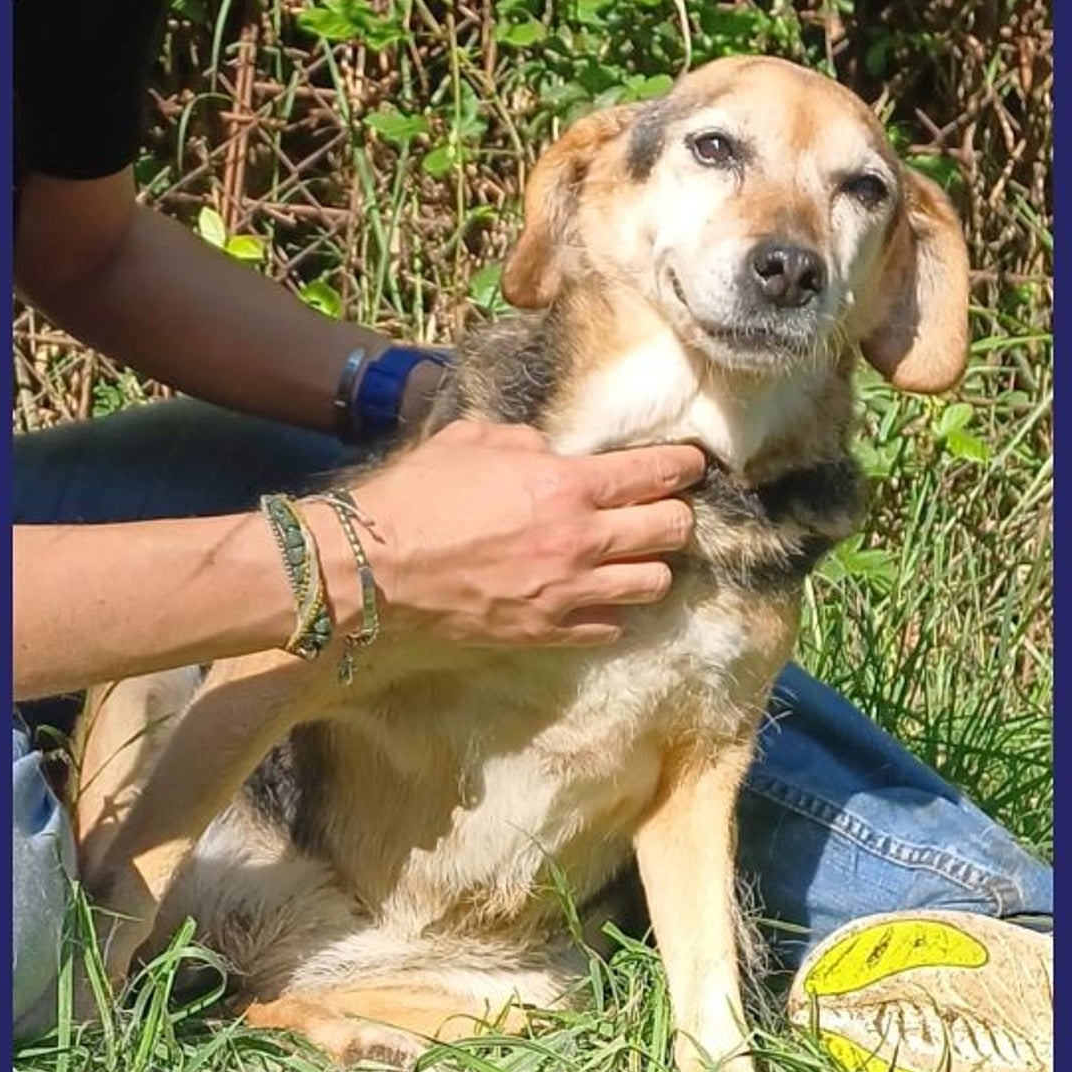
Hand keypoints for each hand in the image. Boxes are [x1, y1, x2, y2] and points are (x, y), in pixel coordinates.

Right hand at [350, 420, 704, 645]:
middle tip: (666, 512)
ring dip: (651, 567)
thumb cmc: (421, 494)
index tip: (694, 465)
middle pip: (670, 531)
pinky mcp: (547, 632)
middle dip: (676, 517)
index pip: (654, 474)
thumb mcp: (474, 440)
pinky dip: (611, 612)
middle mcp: (582, 540)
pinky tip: (596, 600)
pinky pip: (609, 628)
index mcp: (568, 485)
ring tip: (634, 559)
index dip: (684, 466)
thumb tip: (548, 453)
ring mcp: (568, 592)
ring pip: (654, 584)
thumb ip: (526, 442)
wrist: (377, 565)